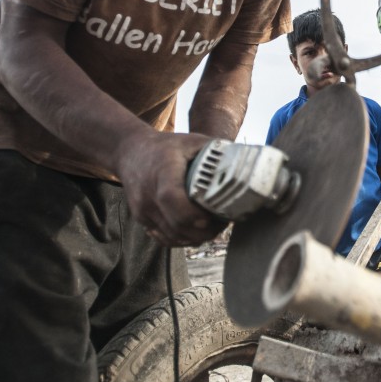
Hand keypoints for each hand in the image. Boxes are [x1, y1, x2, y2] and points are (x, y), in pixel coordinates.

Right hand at [115, 130, 223, 246]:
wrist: (131, 152)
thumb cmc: (166, 147)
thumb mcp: (192, 141)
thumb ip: (217, 151)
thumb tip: (249, 161)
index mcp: (162, 170)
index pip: (172, 198)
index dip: (193, 213)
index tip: (214, 216)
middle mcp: (148, 193)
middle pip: (176, 224)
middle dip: (204, 230)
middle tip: (223, 223)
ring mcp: (143, 209)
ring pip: (172, 236)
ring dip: (195, 237)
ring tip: (214, 227)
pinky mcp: (141, 219)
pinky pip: (164, 239)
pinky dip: (182, 240)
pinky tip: (196, 232)